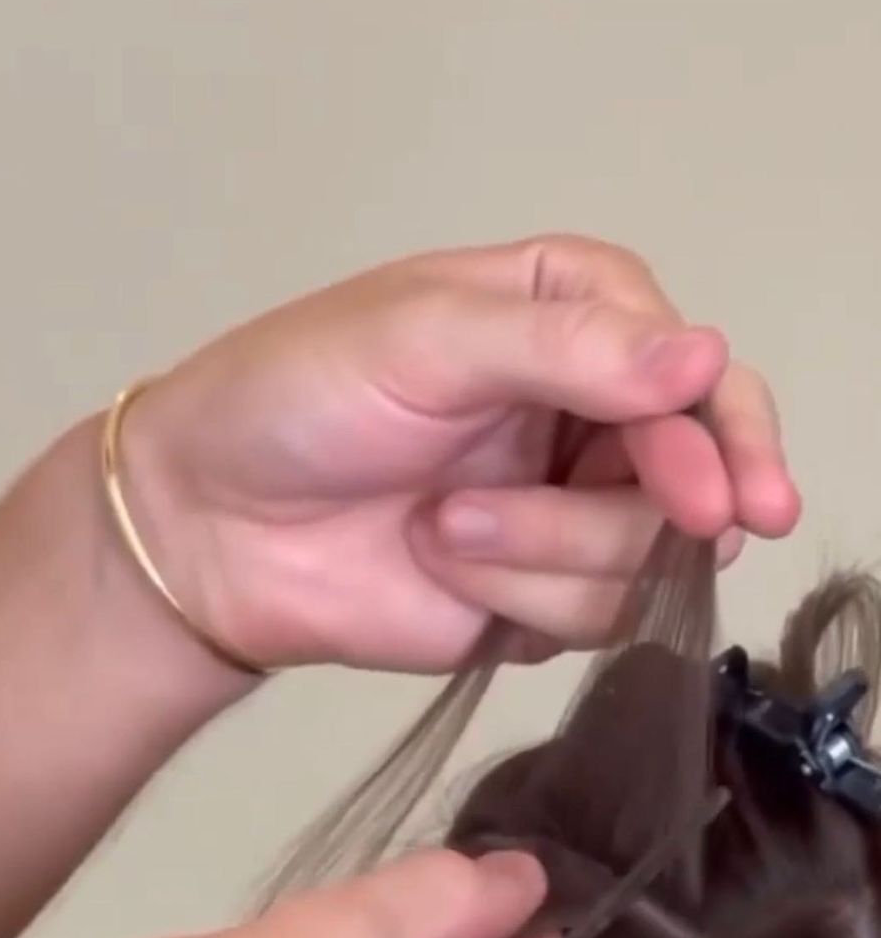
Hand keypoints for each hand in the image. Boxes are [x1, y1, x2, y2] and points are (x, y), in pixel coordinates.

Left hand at [121, 234, 800, 671]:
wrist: (208, 528)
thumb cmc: (297, 399)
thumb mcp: (424, 340)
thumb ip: (568, 348)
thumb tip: (705, 359)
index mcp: (572, 318)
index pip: (698, 370)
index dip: (724, 434)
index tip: (730, 498)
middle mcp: (589, 413)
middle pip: (698, 475)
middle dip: (662, 508)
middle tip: (690, 528)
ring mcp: (569, 513)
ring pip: (650, 560)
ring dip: (547, 553)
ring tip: (441, 529)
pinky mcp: (541, 600)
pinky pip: (596, 620)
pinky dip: (520, 600)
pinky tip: (442, 569)